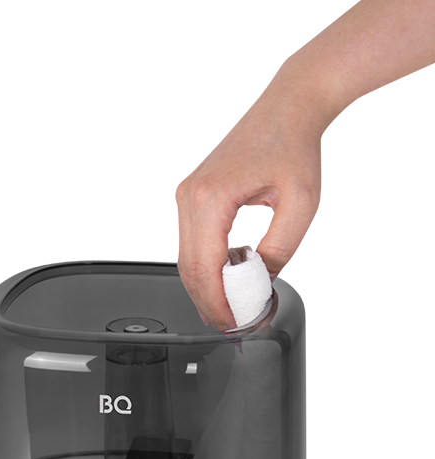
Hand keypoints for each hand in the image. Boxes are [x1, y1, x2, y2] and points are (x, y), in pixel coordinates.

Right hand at [176, 88, 321, 330]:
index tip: (233, 321)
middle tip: (228, 322)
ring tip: (228, 305)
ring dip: (203, 285)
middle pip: (188, 266)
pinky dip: (204, 265)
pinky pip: (191, 241)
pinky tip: (224, 276)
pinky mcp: (193, 195)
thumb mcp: (300, 205)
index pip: (204, 266)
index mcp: (211, 197)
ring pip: (185, 256)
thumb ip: (279, 250)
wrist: (287, 108)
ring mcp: (187, 194)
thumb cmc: (293, 145)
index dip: (217, 301)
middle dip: (206, 301)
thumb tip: (261, 280)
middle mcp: (190, 196)